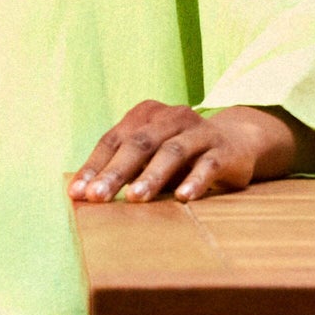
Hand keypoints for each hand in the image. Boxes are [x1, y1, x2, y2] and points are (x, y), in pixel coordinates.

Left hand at [69, 101, 309, 204]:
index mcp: (146, 115)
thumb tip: (82, 194)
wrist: (237, 142)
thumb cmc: (179, 155)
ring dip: (152, 176)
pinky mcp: (226, 151)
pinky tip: (183, 198)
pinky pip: (209, 165)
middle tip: (97, 197)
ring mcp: (200, 132)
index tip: (77, 193)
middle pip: (139, 144)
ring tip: (135, 199)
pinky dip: (196, 180)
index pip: (114, 140)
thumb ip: (121, 169)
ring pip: (172, 152)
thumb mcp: (149, 156)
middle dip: (116, 171)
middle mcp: (172, 118)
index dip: (94, 166)